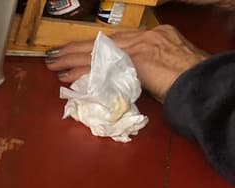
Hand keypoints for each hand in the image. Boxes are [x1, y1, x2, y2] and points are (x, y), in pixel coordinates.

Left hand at [44, 26, 208, 100]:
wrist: (202, 83)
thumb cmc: (189, 82)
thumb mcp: (167, 69)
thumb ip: (146, 70)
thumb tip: (126, 81)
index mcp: (157, 36)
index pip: (118, 40)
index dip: (95, 47)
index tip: (78, 50)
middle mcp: (148, 36)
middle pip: (104, 42)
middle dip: (77, 49)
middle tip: (56, 54)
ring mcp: (142, 46)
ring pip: (99, 51)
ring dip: (73, 59)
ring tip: (53, 63)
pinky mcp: (136, 59)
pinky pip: (102, 65)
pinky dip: (82, 71)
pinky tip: (67, 75)